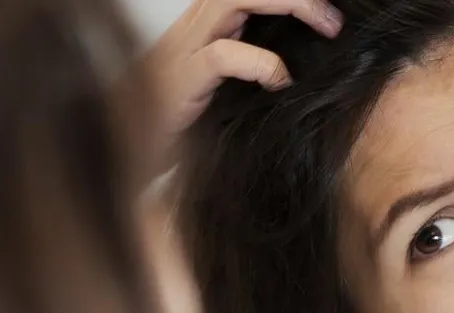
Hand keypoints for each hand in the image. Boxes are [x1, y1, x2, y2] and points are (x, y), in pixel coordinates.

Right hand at [147, 0, 342, 140]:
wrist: (118, 157)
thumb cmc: (172, 130)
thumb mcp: (221, 95)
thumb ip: (252, 76)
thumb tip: (304, 78)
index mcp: (205, 27)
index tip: (326, 14)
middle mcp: (193, 29)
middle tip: (334, 20)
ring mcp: (182, 52)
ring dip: (289, 2)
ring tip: (326, 27)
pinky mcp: (177, 83)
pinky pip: (222, 55)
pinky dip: (261, 62)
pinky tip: (281, 83)